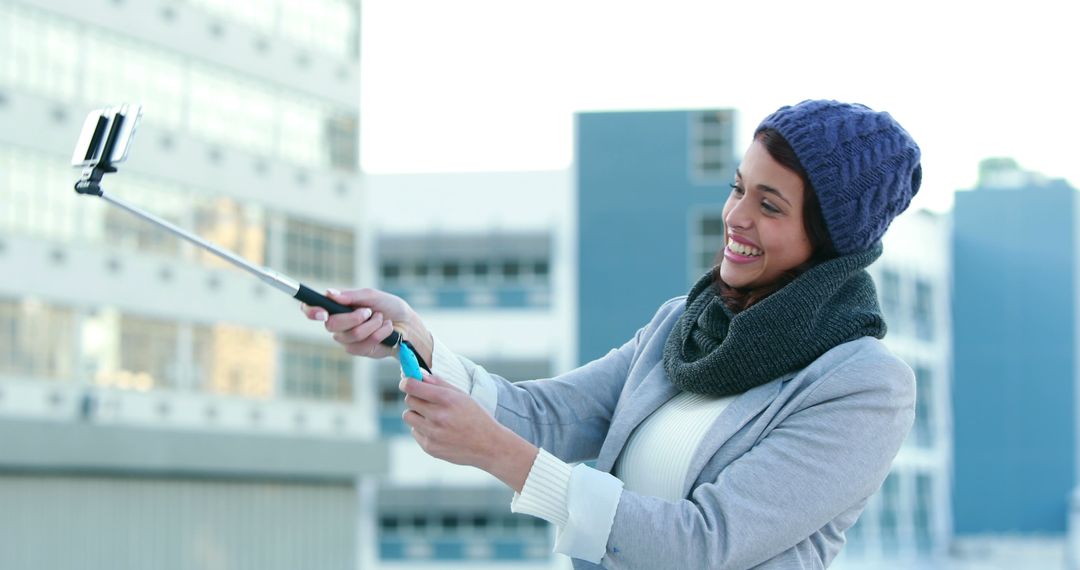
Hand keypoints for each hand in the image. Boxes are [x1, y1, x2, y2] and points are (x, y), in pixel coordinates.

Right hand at [301, 288, 429, 360]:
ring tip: (381, 319)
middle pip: (332, 325)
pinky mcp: (357, 350)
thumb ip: (351, 296)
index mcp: (337, 307)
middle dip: (354, 317)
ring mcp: (346, 338)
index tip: (322, 312)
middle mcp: (338, 323)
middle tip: (369, 311)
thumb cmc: (389, 307)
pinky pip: (363, 343)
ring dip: (371, 324)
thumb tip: (330, 293)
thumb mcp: (372, 295)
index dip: (311, 311)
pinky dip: (379, 333)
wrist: (407, 324)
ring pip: (351, 334)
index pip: (313, 310)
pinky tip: (386, 329)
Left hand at [400, 371, 537, 491]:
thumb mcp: (462, 396)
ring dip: (417, 414)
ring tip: (433, 416)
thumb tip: (419, 374)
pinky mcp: (430, 447)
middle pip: (409, 400)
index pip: (413, 387)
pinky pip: (414, 432)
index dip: (406, 382)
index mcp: (447, 400)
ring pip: (408, 416)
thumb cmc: (476, 417)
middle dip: (415, 397)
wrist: (489, 446)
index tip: (406, 382)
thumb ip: (439, 383)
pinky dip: (422, 429)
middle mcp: (438, 417)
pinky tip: (438, 430)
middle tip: (426, 400)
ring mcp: (433, 434)